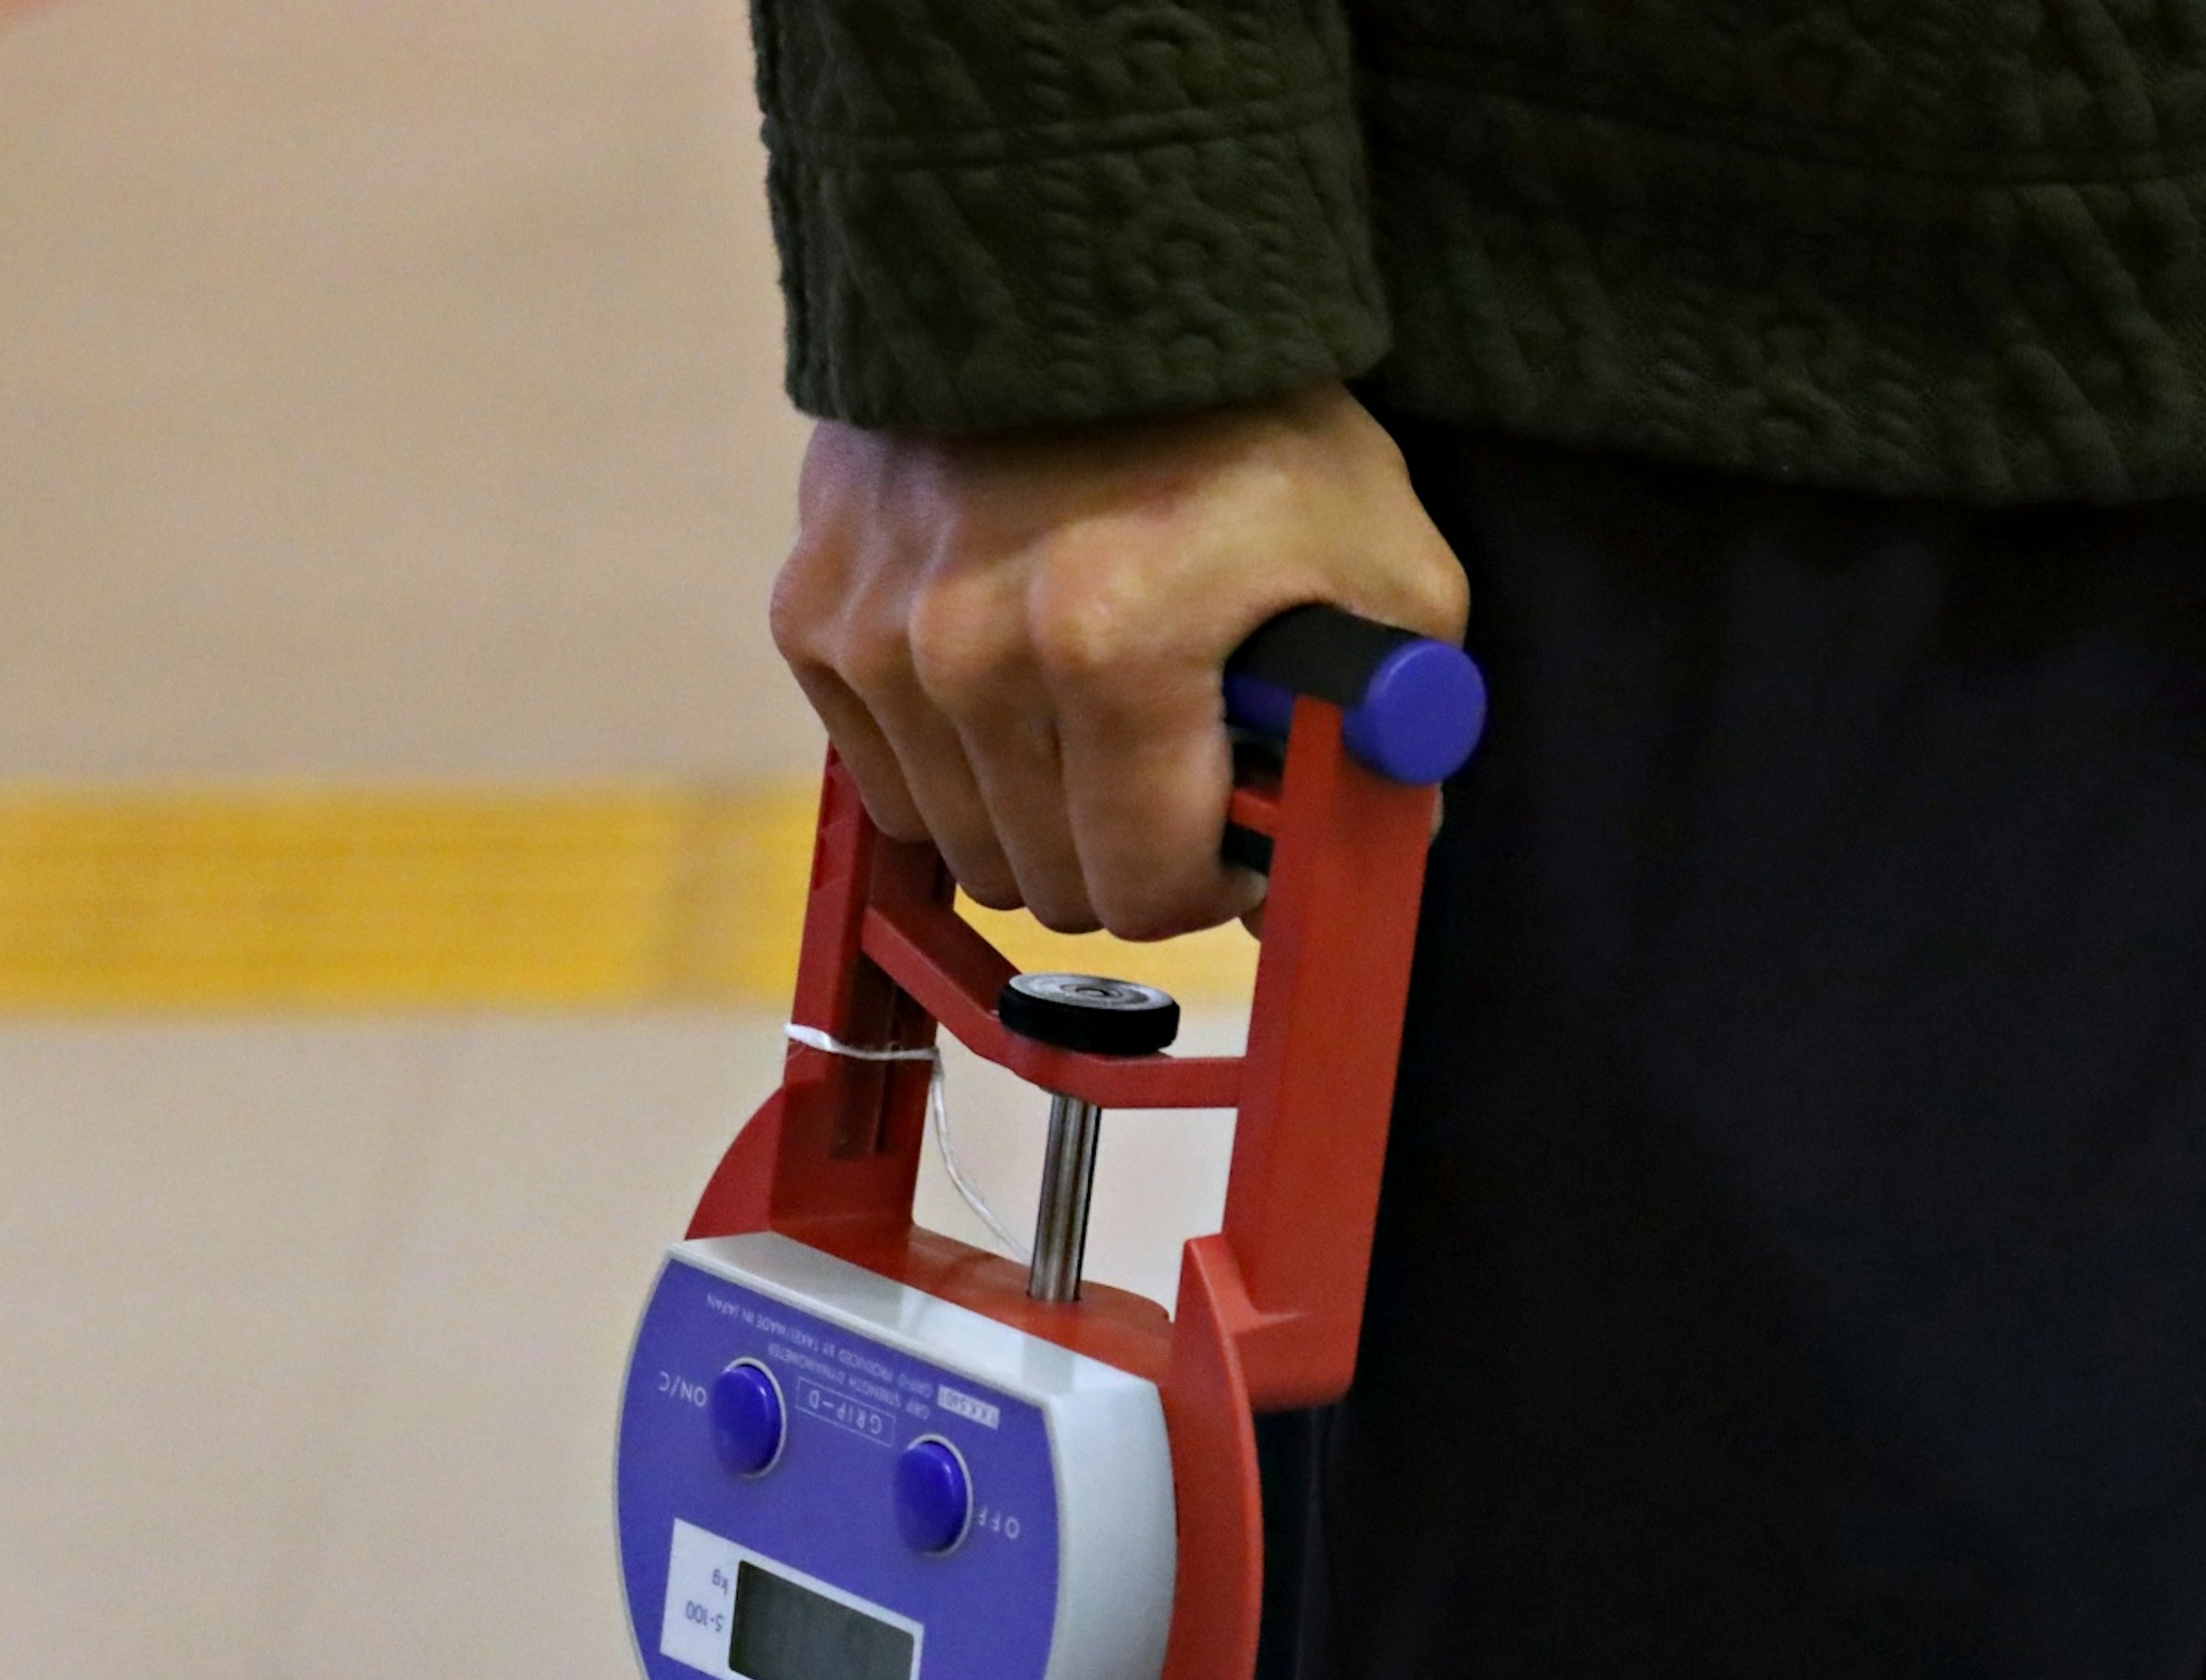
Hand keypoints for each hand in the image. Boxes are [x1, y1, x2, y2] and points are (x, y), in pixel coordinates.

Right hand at [768, 384, 1466, 938]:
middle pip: (1049, 883)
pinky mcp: (813, 615)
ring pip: (959, 844)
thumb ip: (1392, 733)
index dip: (1210, 883)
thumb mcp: (1382, 560)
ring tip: (1095, 714)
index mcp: (1111, 650)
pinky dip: (950, 755)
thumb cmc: (1245, 414)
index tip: (1237, 839)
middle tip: (1177, 775)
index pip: (1142, 890)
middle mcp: (969, 654)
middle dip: (1126, 853)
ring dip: (1035, 812)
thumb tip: (1362, 866)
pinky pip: (886, 774)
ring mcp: (874, 638)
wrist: (1078, 263)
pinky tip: (1009, 671)